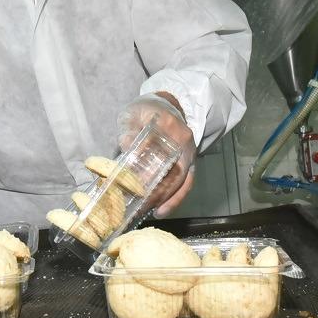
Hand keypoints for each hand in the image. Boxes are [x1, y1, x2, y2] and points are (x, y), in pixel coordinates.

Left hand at [117, 93, 195, 215]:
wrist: (168, 104)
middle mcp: (184, 141)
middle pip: (174, 173)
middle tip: (138, 208)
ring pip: (182, 182)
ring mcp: (190, 153)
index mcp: (169, 126)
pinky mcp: (190, 163)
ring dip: (166, 200)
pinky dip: (175, 199)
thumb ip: (129, 127)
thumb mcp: (133, 113)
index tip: (132, 186)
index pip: (158, 152)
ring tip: (149, 212)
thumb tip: (127, 145)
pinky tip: (161, 210)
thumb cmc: (147, 109)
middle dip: (157, 194)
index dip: (146, 171)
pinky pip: (186, 184)